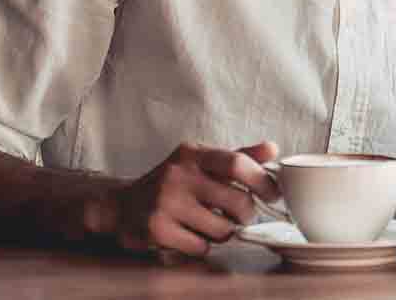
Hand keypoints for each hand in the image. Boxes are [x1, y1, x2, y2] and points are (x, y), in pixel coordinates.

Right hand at [99, 140, 280, 257]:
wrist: (122, 205)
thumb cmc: (174, 182)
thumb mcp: (202, 161)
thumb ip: (239, 156)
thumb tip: (272, 149)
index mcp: (193, 153)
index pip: (237, 163)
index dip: (262, 181)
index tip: (273, 194)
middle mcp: (178, 174)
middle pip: (237, 201)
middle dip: (247, 214)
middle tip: (242, 215)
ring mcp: (165, 202)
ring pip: (222, 229)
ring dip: (225, 232)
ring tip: (212, 223)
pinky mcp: (156, 229)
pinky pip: (201, 246)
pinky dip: (204, 245)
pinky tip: (192, 234)